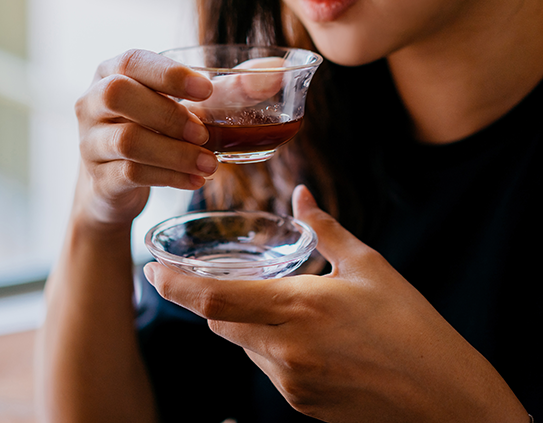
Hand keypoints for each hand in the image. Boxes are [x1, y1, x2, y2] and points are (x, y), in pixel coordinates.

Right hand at [74, 49, 217, 226]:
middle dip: (168, 113)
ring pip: (127, 140)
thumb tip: (274, 74)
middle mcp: (92, 103)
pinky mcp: (98, 177)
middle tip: (203, 133)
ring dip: (175, 153)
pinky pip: (131, 174)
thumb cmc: (154, 131)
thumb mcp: (183, 106)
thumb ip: (225, 91)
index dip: (168, 73)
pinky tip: (195, 180)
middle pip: (117, 94)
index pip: (131, 61)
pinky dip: (170, 177)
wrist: (117, 185)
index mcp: (110, 74)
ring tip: (210, 165)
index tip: (206, 90)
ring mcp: (89, 142)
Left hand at [144, 185, 527, 422]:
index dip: (175, 286)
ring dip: (243, 321)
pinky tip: (305, 335)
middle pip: (219, 322)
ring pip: (241, 344)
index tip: (153, 270)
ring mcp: (291, 383)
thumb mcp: (369, 267)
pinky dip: (267, 344)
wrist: (445, 399)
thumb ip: (325, 229)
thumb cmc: (412, 326)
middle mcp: (286, 351)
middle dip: (213, 299)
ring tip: (281, 304)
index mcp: (300, 308)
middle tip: (229, 278)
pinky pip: (265, 367)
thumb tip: (300, 196)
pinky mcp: (300, 404)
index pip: (213, 301)